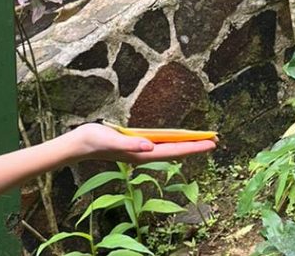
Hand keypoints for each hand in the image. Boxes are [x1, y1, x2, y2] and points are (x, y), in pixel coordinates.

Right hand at [64, 123, 215, 163]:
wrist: (78, 145)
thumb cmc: (93, 141)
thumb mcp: (111, 139)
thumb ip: (130, 143)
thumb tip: (150, 147)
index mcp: (141, 153)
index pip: (174, 150)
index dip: (193, 146)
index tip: (211, 142)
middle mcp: (144, 154)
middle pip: (175, 151)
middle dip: (195, 146)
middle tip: (216, 140)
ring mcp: (140, 151)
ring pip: (169, 148)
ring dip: (186, 144)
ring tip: (202, 139)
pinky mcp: (134, 146)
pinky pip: (160, 144)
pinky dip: (172, 141)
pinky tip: (176, 139)